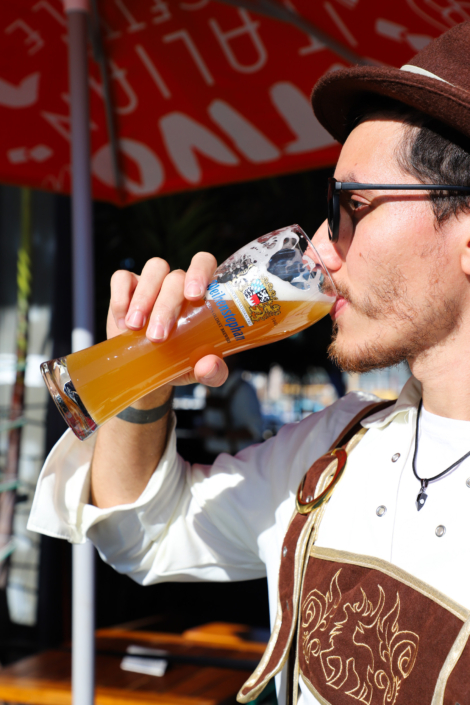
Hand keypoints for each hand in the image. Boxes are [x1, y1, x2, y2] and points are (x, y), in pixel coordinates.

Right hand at [107, 254, 228, 388]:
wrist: (149, 370)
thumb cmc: (180, 362)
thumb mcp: (198, 371)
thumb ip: (213, 372)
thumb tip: (209, 366)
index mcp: (201, 294)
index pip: (204, 264)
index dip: (200, 272)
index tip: (193, 296)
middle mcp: (178, 283)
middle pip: (176, 277)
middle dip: (165, 306)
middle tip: (158, 336)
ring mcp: (153, 282)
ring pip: (153, 270)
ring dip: (144, 298)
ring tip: (135, 326)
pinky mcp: (128, 287)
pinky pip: (122, 278)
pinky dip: (121, 298)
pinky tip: (123, 322)